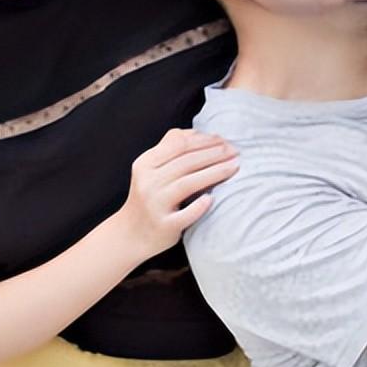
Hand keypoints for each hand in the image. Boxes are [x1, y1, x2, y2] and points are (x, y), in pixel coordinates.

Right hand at [117, 128, 238, 256]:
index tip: (224, 140)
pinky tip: (213, 199)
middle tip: (236, 151)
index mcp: (145, 164)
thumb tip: (201, 132)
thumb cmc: (149, 197)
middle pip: (186, 162)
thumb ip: (171, 149)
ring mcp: (154, 205)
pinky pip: (184, 215)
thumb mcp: (151, 169)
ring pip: (187, 184)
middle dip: (215, 154)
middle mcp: (147, 182)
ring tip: (235, 167)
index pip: (179, 144)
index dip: (204, 140)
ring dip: (215, 173)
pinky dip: (199, 207)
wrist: (130, 234)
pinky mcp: (163, 226)